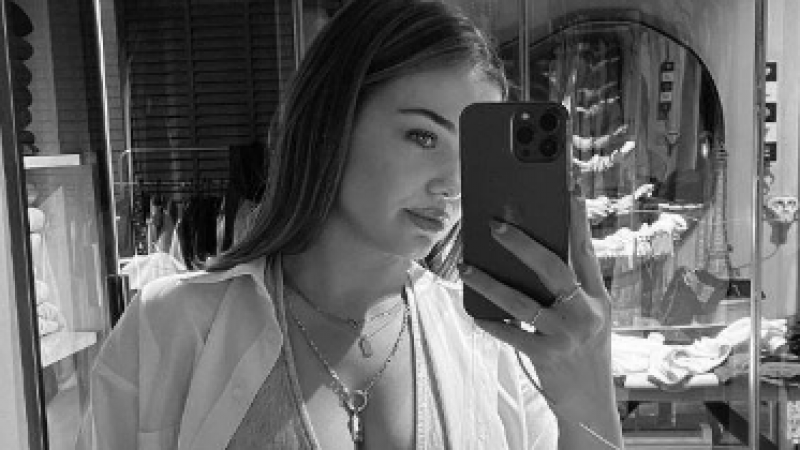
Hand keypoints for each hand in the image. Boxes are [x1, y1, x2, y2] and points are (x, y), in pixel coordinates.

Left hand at [459, 197, 621, 446]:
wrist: (590, 403)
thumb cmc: (585, 353)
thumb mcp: (590, 318)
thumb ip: (571, 290)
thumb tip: (532, 256)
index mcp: (598, 298)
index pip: (586, 252)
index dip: (577, 221)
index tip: (570, 192)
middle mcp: (586, 313)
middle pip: (553, 268)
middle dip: (522, 244)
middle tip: (495, 225)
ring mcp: (566, 335)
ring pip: (521, 301)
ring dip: (489, 283)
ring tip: (467, 268)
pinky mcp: (546, 356)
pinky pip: (510, 332)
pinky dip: (489, 321)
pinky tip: (474, 312)